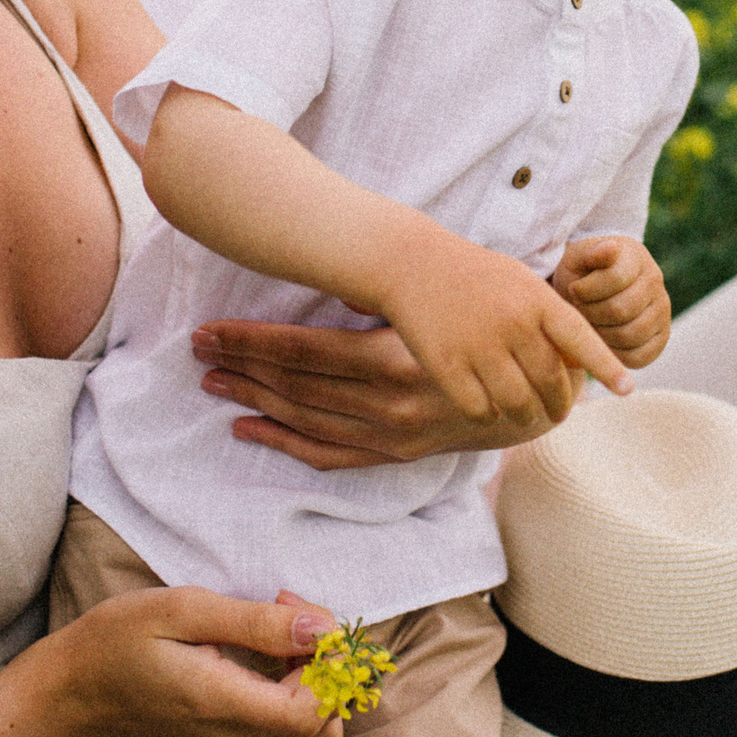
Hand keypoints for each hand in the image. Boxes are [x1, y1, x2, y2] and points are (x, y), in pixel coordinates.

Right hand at [46, 585, 342, 736]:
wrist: (77, 689)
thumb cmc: (122, 638)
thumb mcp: (185, 611)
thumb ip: (256, 623)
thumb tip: (320, 629)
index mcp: (226, 705)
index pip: (317, 709)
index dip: (329, 661)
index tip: (300, 613)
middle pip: (324, 721)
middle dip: (325, 662)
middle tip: (289, 611)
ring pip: (312, 728)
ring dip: (312, 674)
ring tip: (276, 627)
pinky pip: (287, 728)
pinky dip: (294, 689)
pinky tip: (264, 650)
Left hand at [193, 322, 560, 469]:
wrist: (539, 394)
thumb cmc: (489, 332)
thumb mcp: (440, 306)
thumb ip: (385, 298)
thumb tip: (331, 280)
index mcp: (395, 360)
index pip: (301, 352)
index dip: (249, 341)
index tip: (210, 330)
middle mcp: (387, 404)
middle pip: (293, 384)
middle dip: (239, 364)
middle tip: (196, 349)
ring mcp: (390, 435)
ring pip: (303, 418)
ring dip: (251, 398)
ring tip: (212, 380)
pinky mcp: (395, 454)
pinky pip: (327, 455)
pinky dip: (283, 443)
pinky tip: (248, 429)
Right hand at [373, 234, 627, 426]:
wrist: (412, 263)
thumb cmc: (475, 275)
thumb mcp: (521, 283)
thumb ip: (551, 318)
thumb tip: (581, 365)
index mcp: (536, 299)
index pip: (582, 340)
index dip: (606, 367)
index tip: (627, 390)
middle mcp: (513, 323)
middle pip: (550, 383)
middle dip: (560, 405)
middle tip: (562, 414)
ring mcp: (479, 346)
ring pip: (518, 404)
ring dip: (526, 416)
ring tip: (528, 414)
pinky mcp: (447, 366)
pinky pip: (480, 409)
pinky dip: (489, 415)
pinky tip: (490, 408)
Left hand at [550, 236, 669, 367]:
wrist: (595, 288)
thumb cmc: (583, 272)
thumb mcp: (577, 258)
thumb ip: (591, 253)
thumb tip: (611, 248)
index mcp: (636, 257)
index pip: (614, 279)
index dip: (585, 290)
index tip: (573, 289)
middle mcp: (655, 282)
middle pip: (619, 310)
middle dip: (590, 314)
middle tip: (580, 309)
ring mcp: (662, 310)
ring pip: (628, 335)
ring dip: (600, 335)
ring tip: (590, 322)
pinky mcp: (661, 336)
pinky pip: (638, 356)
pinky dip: (615, 353)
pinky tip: (603, 339)